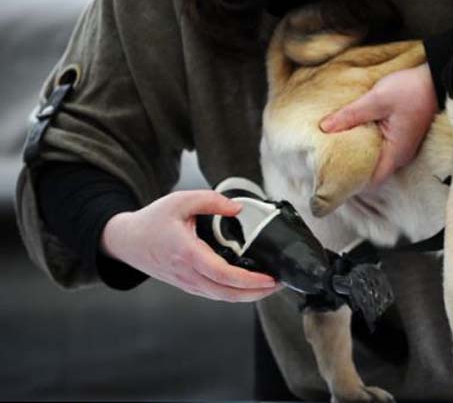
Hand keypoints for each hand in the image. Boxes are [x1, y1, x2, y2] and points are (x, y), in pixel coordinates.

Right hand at [100, 190, 283, 301]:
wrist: (127, 241)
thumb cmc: (153, 221)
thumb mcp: (181, 200)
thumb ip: (212, 201)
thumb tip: (238, 208)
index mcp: (187, 253)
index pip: (222, 274)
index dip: (249, 280)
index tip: (270, 278)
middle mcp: (188, 274)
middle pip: (227, 294)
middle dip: (257, 293)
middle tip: (279, 283)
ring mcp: (188, 283)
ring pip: (223, 298)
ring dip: (249, 296)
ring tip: (271, 285)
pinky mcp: (188, 285)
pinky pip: (216, 294)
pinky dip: (236, 293)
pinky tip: (250, 285)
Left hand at [319, 63, 437, 187]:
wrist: (435, 78)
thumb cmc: (411, 89)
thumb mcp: (377, 99)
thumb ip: (351, 115)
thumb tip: (325, 128)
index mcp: (396, 152)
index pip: (372, 181)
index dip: (353, 181)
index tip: (333, 174)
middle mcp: (400, 154)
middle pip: (373, 171)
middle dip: (352, 166)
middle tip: (329, 158)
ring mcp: (402, 146)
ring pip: (376, 158)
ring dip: (359, 153)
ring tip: (337, 145)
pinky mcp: (401, 136)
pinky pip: (381, 147)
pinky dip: (367, 143)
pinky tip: (353, 133)